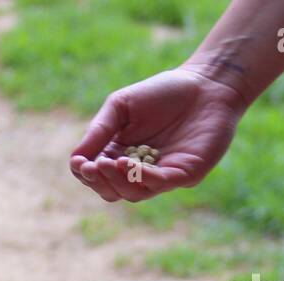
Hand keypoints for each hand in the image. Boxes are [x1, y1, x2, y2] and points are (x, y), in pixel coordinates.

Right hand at [69, 68, 246, 202]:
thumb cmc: (163, 92)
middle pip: (112, 191)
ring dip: (118, 181)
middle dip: (100, 181)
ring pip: (133, 193)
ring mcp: (163, 176)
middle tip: (95, 166)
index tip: (80, 163)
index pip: (96, 176)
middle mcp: (140, 172)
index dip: (85, 174)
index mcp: (120, 155)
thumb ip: (99, 130)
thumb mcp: (121, 105)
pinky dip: (143, 178)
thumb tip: (75, 159)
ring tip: (110, 163)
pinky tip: (130, 164)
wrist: (207, 83)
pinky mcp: (185, 174)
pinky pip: (160, 184)